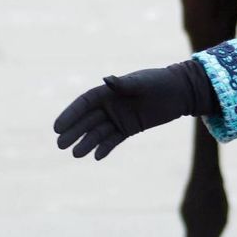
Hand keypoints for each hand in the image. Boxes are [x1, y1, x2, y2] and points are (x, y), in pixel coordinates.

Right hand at [54, 60, 217, 159]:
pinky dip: (105, 148)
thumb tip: (107, 80)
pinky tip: (96, 156)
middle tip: (60, 145)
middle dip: (73, 132)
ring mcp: (119, 118)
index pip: (83, 104)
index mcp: (108, 91)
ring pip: (98, 132)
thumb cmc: (159, 82)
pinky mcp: (129, 128)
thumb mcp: (142, 83)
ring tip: (76, 154)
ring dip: (87, 142)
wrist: (179, 92)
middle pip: (87, 120)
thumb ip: (123, 84)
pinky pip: (113, 140)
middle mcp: (110, 105)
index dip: (70, 115)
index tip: (57, 127)